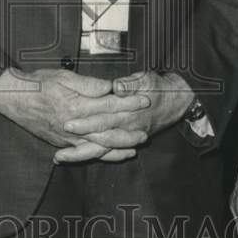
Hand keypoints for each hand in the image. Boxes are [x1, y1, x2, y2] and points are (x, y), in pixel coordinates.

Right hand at [0, 68, 150, 160]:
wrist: (14, 99)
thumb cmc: (38, 83)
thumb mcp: (63, 76)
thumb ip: (88, 84)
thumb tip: (109, 87)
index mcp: (77, 105)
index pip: (110, 105)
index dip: (129, 102)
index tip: (145, 100)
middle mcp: (75, 126)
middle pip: (108, 131)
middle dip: (128, 131)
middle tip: (146, 131)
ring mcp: (68, 138)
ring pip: (99, 146)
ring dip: (118, 147)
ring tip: (135, 147)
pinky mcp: (62, 144)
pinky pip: (85, 154)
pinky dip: (101, 155)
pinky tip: (111, 155)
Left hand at [54, 71, 193, 162]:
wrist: (178, 101)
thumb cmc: (160, 87)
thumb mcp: (147, 79)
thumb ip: (130, 83)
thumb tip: (116, 87)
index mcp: (129, 110)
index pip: (103, 116)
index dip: (85, 121)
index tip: (68, 122)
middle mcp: (128, 127)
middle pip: (99, 136)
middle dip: (77, 142)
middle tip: (58, 144)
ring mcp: (128, 136)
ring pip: (102, 150)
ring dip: (81, 154)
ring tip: (60, 157)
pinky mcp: (127, 140)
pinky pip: (110, 153)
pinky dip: (91, 159)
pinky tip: (78, 157)